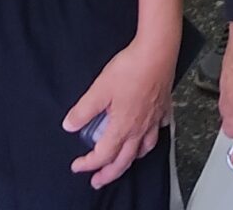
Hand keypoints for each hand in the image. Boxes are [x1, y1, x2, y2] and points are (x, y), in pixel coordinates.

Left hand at [65, 32, 177, 187]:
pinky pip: (158, 132)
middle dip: (109, 174)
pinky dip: (150, 139)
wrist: (157, 52)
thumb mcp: (99, 89)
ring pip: (144, 149)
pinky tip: (148, 135)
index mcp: (123, 127)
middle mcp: (140, 128)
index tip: (77, 166)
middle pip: (124, 161)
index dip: (88, 164)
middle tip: (98, 180)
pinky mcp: (163, 108)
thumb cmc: (131, 68)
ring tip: (124, 161)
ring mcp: (154, 120)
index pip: (103, 155)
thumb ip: (83, 110)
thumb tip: (69, 125)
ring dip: (131, 160)